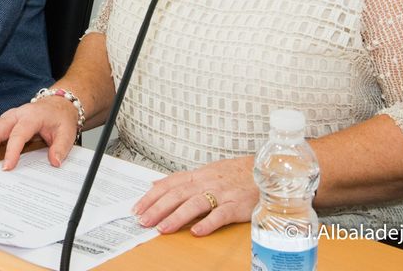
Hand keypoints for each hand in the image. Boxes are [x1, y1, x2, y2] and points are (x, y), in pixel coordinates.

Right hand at [0, 96, 80, 169]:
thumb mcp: (67, 132)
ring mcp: (8, 117)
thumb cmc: (60, 118)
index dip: (12, 151)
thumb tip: (55, 162)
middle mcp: (16, 115)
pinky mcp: (4, 122)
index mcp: (31, 116)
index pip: (19, 134)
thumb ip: (61, 147)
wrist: (58, 104)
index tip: (7, 167)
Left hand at [132, 156, 256, 236]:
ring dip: (176, 216)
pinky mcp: (237, 205)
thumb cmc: (234, 174)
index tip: (137, 208)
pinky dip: (208, 223)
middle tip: (143, 221)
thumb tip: (156, 183)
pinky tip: (196, 232)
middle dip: (158, 208)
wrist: (265, 170)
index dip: (152, 196)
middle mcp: (206, 182)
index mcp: (198, 175)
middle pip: (177, 194)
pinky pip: (221, 214)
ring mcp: (222, 193)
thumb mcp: (206, 172)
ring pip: (195, 204)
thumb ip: (181, 180)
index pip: (169, 184)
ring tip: (162, 228)